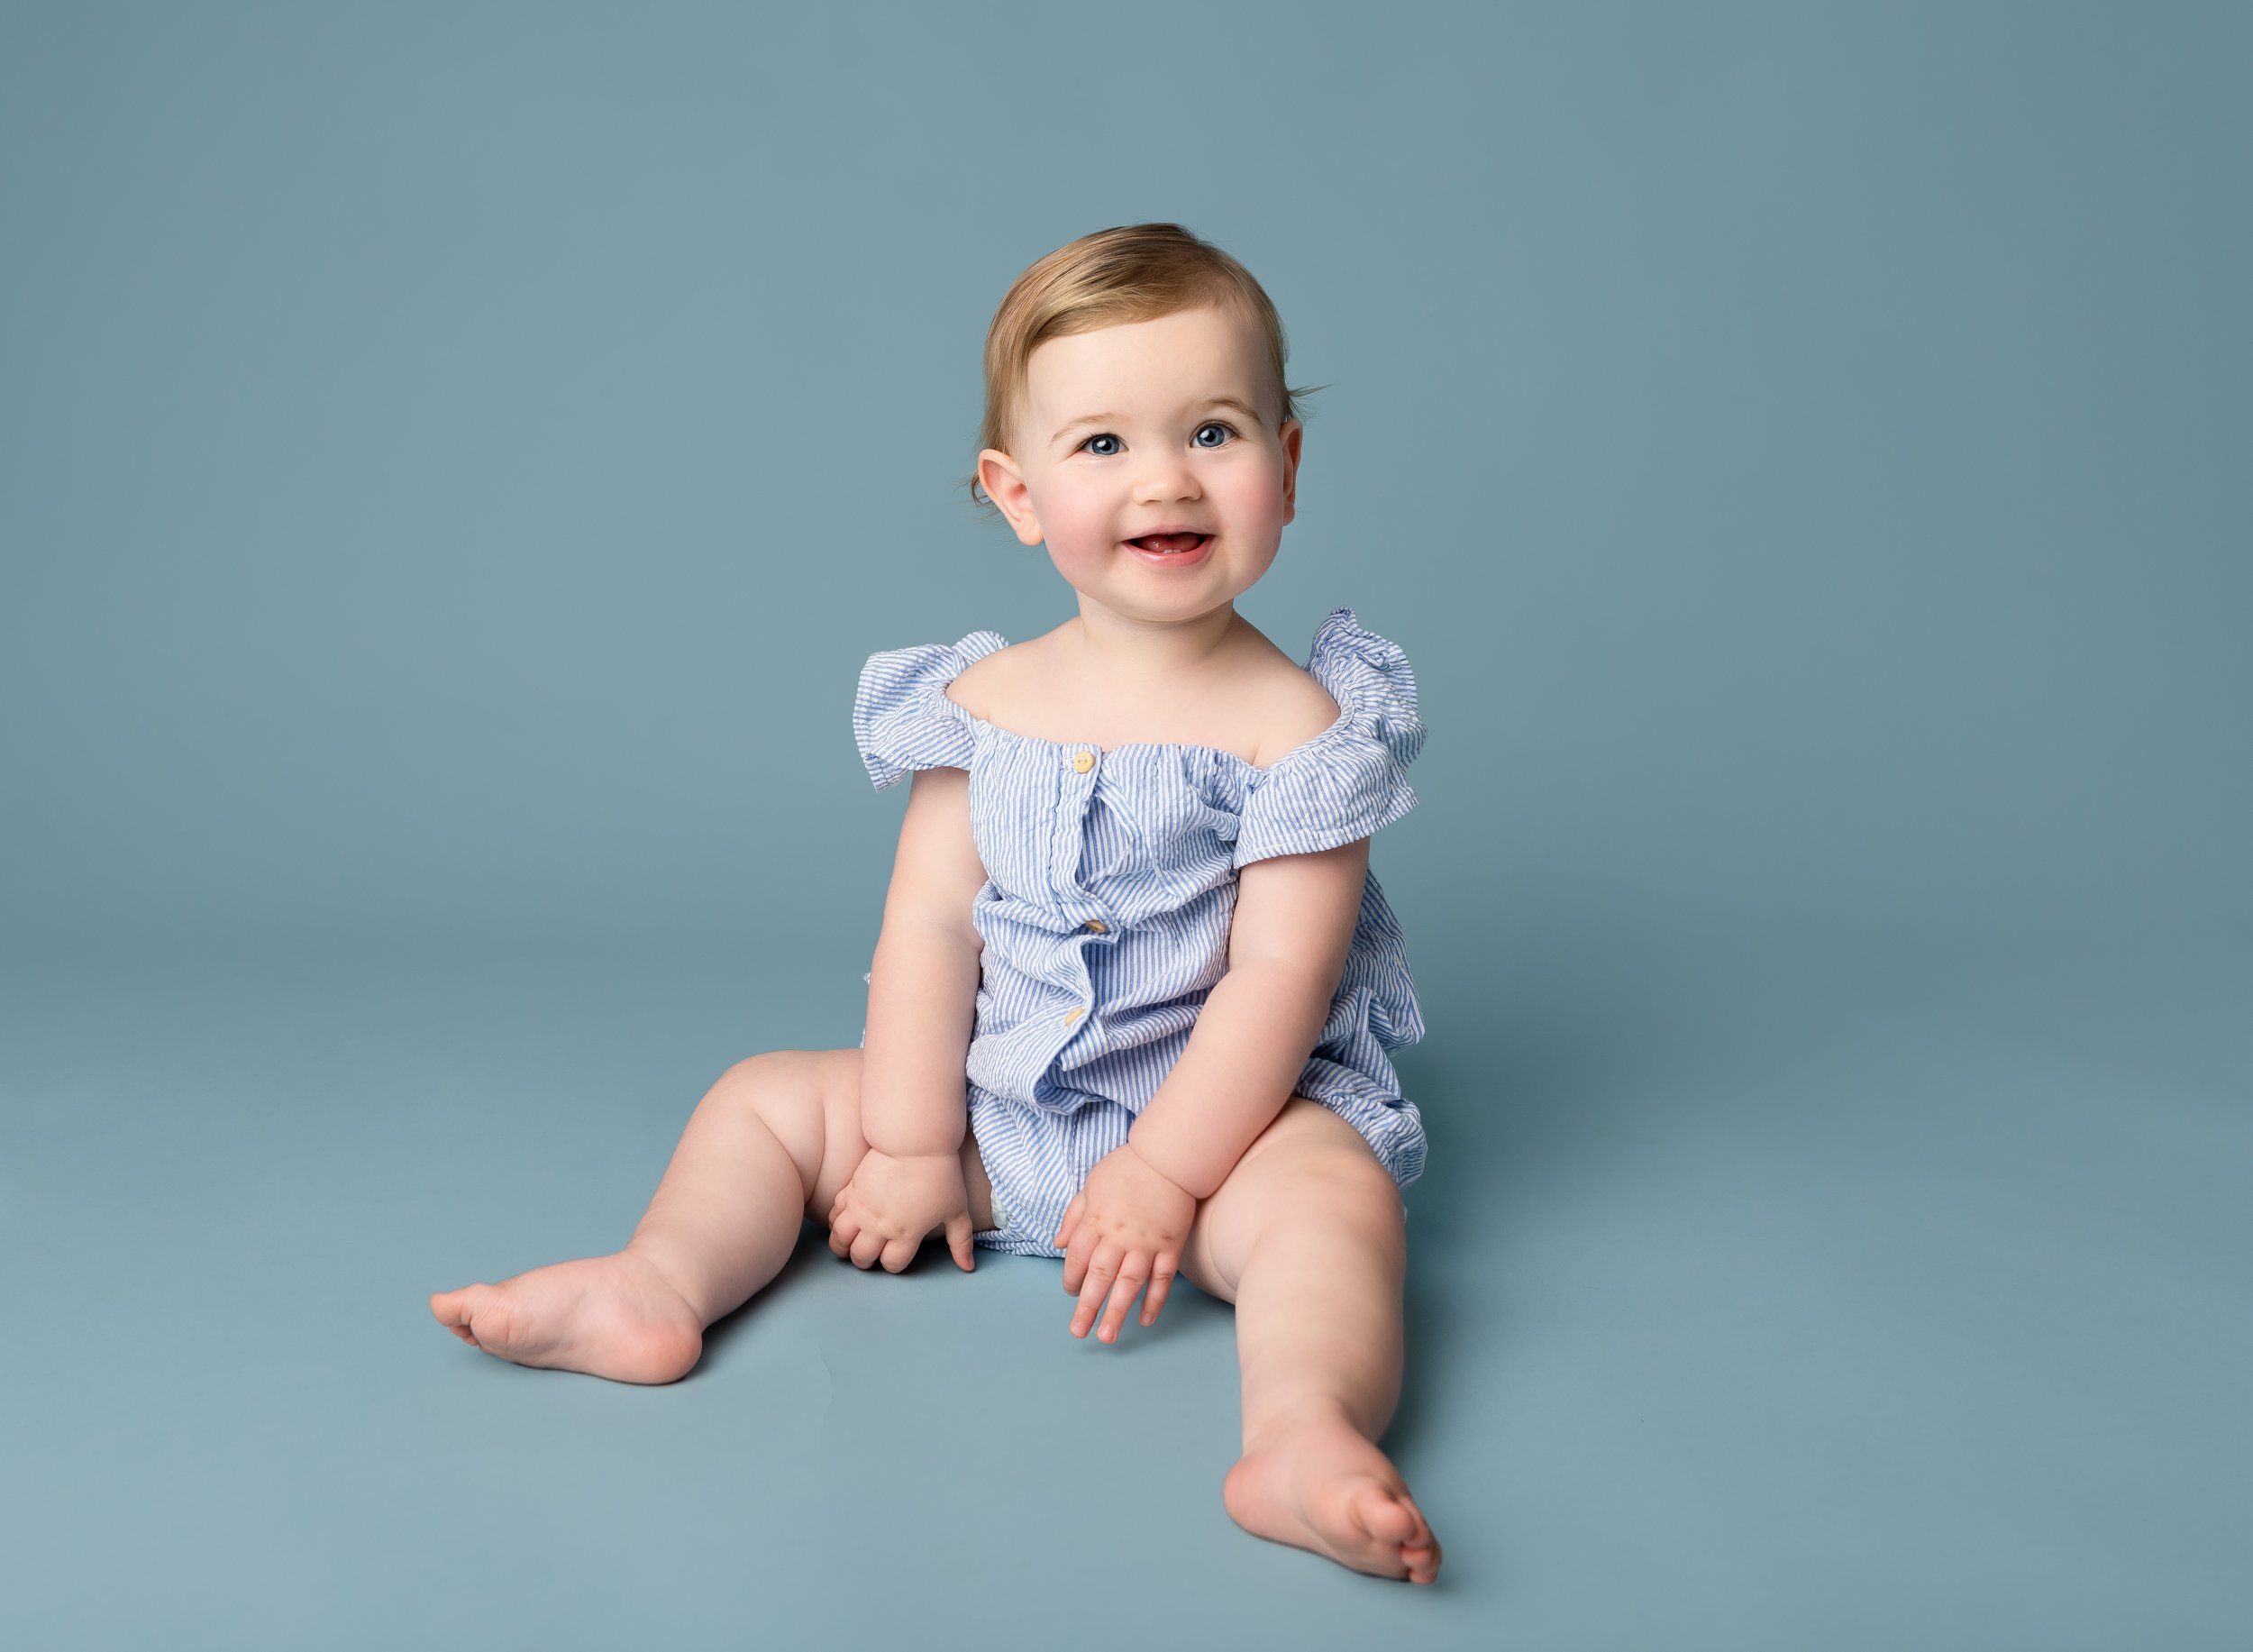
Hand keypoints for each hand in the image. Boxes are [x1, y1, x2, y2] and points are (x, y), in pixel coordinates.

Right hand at [828, 1148, 975, 1273]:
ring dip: (842, 1246)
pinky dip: (835, 1222)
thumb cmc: (940, 1175)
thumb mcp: (957, 1210)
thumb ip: (961, 1241)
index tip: (896, 1257)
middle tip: (869, 1255)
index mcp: (906, 1234)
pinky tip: (843, 1221)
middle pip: (862, 1257)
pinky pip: (834, 1214)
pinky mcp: (851, 1191)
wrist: (915, 1141)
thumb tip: (968, 1266)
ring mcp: (861, 1208)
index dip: (893, 1265)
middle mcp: (880, 1226)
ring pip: (840, 1240)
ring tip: (848, 1245)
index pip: (892, 1264)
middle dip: (864, 1260)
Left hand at [1055, 1140, 1196, 1343]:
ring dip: (1118, 1310)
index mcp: (1096, 1221)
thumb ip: (1074, 1216)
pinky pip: (1162, 1278)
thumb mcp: (1090, 1185)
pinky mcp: (1170, 1246)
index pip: (1077, 1257)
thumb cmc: (1127, 1169)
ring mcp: (1146, 1243)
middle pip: (1099, 1276)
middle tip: (1079, 1332)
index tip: (1072, 1292)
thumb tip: (1058, 1243)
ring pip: (1129, 1282)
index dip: (1071, 1278)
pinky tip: (1145, 1319)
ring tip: (1108, 1336)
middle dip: (1087, 1306)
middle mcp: (1119, 1236)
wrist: (1169, 1158)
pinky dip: (1154, 1299)